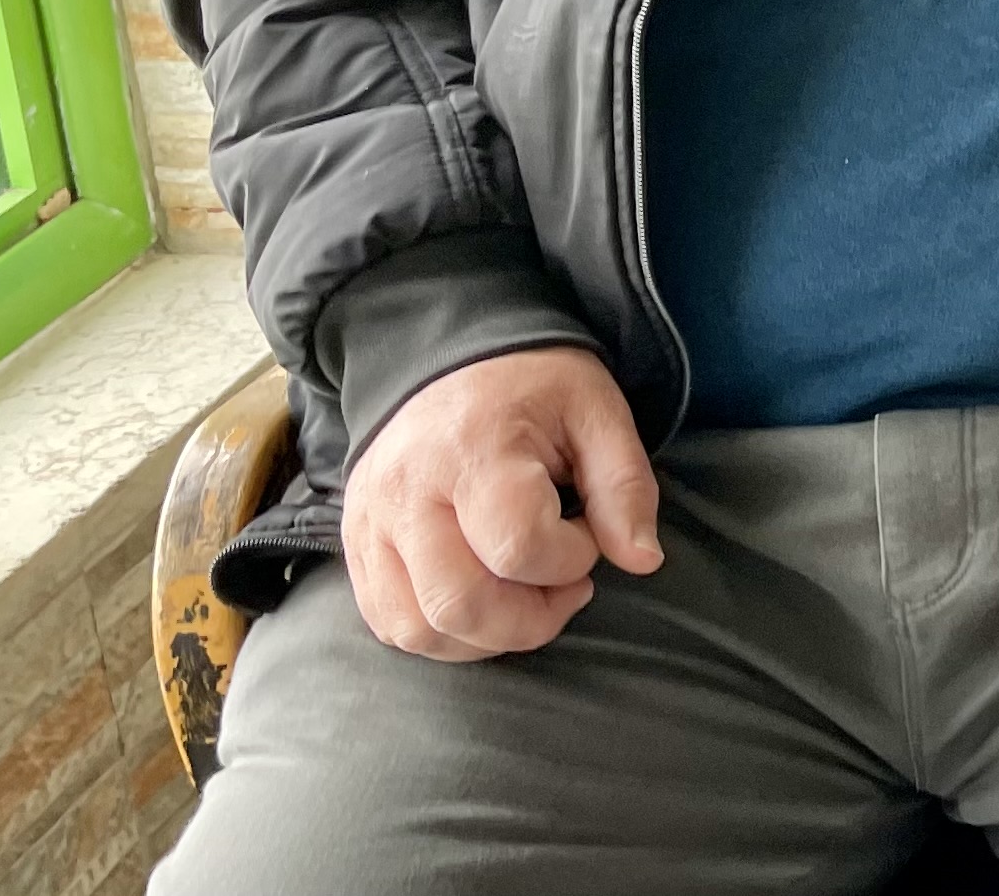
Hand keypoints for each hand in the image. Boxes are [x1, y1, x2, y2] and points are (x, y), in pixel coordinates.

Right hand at [342, 344, 662, 661]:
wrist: (449, 361)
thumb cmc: (532, 390)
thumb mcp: (597, 413)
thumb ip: (625, 488)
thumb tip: (643, 561)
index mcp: (471, 449)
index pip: (519, 547)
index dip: (572, 560)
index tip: (586, 533)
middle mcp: (405, 493)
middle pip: (461, 604)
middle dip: (533, 619)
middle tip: (565, 584)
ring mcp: (371, 525)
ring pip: (420, 628)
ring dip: (488, 637)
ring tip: (526, 595)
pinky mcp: (355, 548)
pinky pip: (391, 624)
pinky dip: (444, 635)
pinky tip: (485, 601)